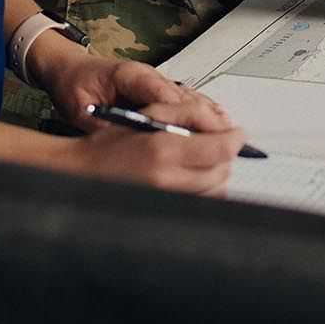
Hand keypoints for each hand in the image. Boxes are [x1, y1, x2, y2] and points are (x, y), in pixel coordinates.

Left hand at [27, 32, 225, 133]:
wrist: (70, 69)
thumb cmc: (75, 84)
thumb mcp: (79, 107)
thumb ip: (102, 126)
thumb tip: (121, 144)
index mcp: (129, 73)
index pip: (160, 90)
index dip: (180, 109)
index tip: (195, 127)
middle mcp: (148, 75)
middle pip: (183, 94)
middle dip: (204, 115)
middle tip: (224, 136)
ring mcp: (155, 81)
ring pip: (188, 96)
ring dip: (208, 114)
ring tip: (229, 133)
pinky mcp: (157, 90)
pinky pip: (184, 99)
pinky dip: (201, 111)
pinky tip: (217, 122)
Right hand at [52, 98, 245, 194]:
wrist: (86, 172)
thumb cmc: (113, 141)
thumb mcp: (149, 113)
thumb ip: (186, 113)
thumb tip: (220, 123)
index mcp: (164, 149)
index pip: (218, 149)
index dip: (234, 140)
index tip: (238, 134)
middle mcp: (168, 179)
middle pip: (221, 172)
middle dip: (226, 156)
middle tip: (219, 143)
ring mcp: (167, 199)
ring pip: (215, 191)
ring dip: (217, 174)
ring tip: (205, 159)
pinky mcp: (165, 210)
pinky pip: (200, 203)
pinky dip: (205, 189)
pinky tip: (194, 176)